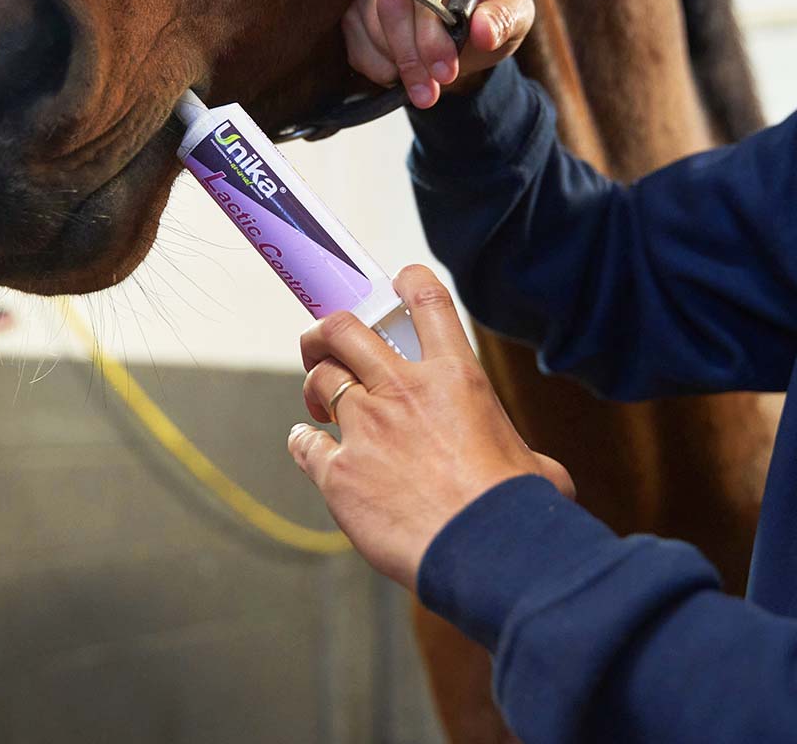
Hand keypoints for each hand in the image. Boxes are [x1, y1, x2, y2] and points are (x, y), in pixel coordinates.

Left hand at [288, 265, 573, 589]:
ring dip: (316, 386)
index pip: (427, 302)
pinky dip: (305, 442)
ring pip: (320, 380)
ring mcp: (367, 427)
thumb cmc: (518, 511)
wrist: (487, 555)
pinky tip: (310, 447)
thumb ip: (514, 449)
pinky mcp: (339, 470)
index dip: (407, 282)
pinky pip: (306, 443)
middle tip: (321, 342)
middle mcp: (403, 391)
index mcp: (456, 378)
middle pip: (344, 329)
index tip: (397, 282)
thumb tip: (532, 470)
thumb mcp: (532, 462)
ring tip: (318, 402)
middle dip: (325, 329)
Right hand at [342, 0, 534, 108]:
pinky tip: (401, 74)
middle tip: (429, 92)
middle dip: (410, 56)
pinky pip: (354, 44)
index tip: (447, 71)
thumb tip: (484, 30)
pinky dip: (377, 68)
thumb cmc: (487, 21)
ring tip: (422, 88)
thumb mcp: (514, 17)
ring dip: (395, 65)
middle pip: (390, 5)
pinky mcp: (354, 13)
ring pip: (367, 26)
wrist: (465, 42)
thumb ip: (506, 17)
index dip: (432, 34)